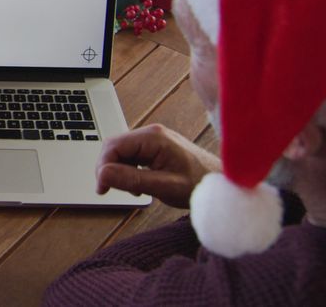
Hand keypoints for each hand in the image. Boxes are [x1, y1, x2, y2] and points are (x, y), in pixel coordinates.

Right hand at [96, 124, 220, 208]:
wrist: (222, 184)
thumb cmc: (200, 184)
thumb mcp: (164, 186)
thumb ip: (132, 179)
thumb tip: (103, 175)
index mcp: (153, 138)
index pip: (113, 145)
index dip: (102, 166)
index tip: (102, 188)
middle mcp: (151, 134)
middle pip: (115, 147)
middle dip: (108, 169)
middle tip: (109, 191)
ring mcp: (153, 141)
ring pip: (122, 153)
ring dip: (118, 171)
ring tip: (130, 190)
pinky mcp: (155, 149)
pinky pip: (132, 157)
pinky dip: (128, 171)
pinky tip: (138, 185)